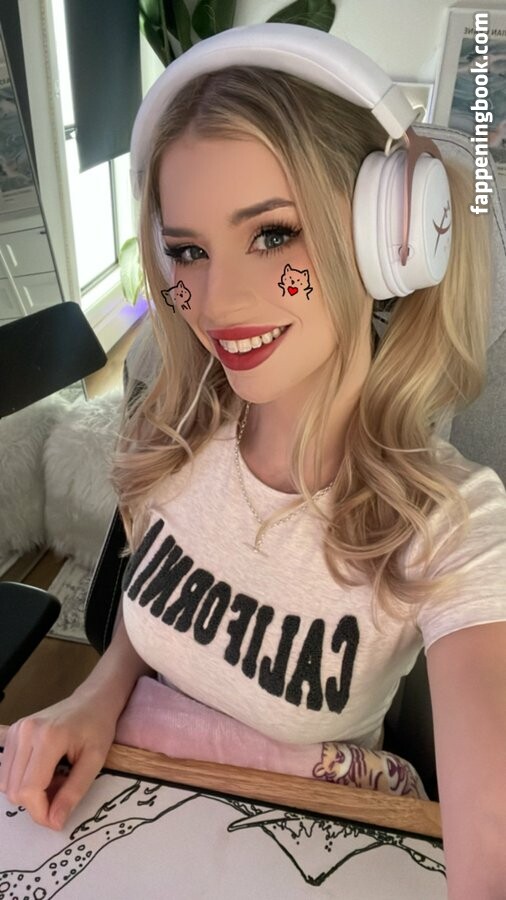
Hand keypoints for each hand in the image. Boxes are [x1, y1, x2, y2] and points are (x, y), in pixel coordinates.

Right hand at [0, 691, 116, 830]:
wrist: (91, 700)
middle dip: (36, 804)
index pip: (29, 790)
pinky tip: (43, 772)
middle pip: (14, 790)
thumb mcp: (95, 761)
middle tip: (60, 795)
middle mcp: (25, 732)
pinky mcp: (12, 732)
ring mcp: (15, 730)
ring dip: (28, 793)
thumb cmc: (97, 727)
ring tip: (54, 781)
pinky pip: (6, 771)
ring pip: (6, 783)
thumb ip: (74, 792)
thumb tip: (55, 823)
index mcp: (48, 737)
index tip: (57, 820)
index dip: (40, 812)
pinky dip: (22, 780)